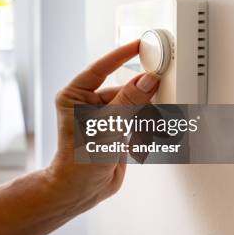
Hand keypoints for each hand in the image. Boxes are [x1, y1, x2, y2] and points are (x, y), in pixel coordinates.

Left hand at [46, 40, 160, 212]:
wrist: (82, 189)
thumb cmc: (81, 158)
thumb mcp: (109, 124)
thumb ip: (130, 100)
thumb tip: (148, 79)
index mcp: (74, 96)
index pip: (100, 68)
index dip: (120, 55)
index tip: (138, 45)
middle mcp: (86, 104)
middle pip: (120, 88)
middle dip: (139, 91)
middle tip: (159, 82)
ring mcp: (101, 118)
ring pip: (130, 104)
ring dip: (144, 109)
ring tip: (155, 113)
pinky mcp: (114, 131)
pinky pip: (134, 119)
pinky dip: (145, 122)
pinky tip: (151, 128)